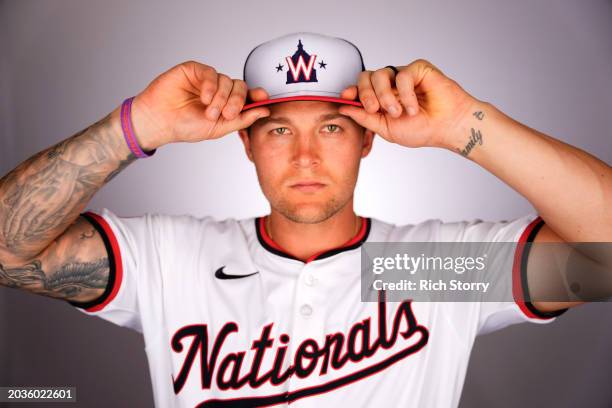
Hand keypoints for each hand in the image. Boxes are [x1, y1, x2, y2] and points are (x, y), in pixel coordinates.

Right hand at [129, 61, 270, 149]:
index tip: (264, 98)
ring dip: (221, 98)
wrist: (160, 122)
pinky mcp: (194, 70)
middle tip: (228, 114)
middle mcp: (219, 89)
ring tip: (209, 112)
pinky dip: (210, 86)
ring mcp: (207, 79)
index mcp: (227, 103)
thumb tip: (265, 111)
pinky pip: (210, 73)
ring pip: (226, 80)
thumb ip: (243, 119)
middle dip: (237, 101)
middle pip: (240, 86)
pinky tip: (204, 98)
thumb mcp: (219, 128)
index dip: (257, 95)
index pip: (247, 95)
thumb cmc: (186, 126)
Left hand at [338, 59, 479, 148]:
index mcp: (380, 98)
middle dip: (365, 94)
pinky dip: (406, 94)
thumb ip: (365, 118)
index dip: (351, 91)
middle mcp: (390, 85)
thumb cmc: (421, 129)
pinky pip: (402, 75)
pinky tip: (414, 108)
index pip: (360, 88)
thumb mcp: (386, 128)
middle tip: (375, 109)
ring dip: (385, 96)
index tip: (346, 97)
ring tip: (397, 112)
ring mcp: (403, 76)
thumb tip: (342, 108)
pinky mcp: (418, 69)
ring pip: (381, 74)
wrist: (447, 127)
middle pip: (365, 77)